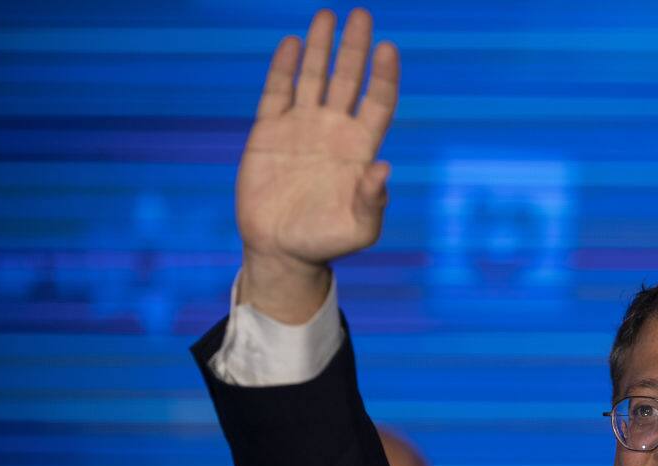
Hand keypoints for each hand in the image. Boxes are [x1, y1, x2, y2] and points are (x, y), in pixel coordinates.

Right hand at [235, 8, 398, 321]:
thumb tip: (383, 168)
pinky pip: (277, 92)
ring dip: (321, 47)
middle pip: (348, 79)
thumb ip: (373, 201)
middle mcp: (334, 131)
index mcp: (360, 149)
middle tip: (361, 14)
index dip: (384, 75)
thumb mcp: (359, 229)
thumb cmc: (327, 242)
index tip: (388, 48)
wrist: (281, 250)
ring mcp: (301, 128)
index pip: (377, 101)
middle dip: (355, 47)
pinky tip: (292, 44)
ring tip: (328, 15)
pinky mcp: (269, 132)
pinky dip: (284, 68)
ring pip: (314, 77)